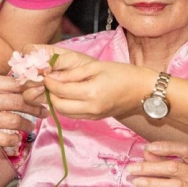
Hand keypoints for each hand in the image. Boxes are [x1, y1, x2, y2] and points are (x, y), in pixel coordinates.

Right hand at [0, 74, 46, 147]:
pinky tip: (18, 137)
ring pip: (15, 121)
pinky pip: (6, 139)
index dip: (33, 90)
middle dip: (36, 107)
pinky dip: (16, 139)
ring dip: (28, 124)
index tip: (43, 94)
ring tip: (33, 125)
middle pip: (19, 102)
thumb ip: (1, 83)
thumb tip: (31, 83)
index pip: (16, 84)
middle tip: (44, 111)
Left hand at [19, 44, 148, 119]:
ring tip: (57, 87)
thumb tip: (52, 76)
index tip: (44, 73)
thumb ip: (73, 73)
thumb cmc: (122, 73)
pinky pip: (74, 114)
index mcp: (91, 93)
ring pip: (64, 113)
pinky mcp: (95, 118)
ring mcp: (93, 116)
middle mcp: (91, 108)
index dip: (49, 82)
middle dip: (50, 93)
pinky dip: (66, 106)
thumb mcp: (96, 67)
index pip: (61, 90)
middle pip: (58, 105)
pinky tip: (68, 94)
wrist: (143, 90)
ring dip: (57, 101)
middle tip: (48, 80)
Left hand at [126, 141, 187, 186]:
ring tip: (136, 182)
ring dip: (153, 183)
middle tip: (132, 168)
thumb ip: (161, 160)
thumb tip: (147, 151)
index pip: (185, 149)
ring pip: (176, 185)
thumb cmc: (185, 182)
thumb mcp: (174, 170)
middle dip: (151, 167)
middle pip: (175, 167)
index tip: (149, 148)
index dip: (167, 147)